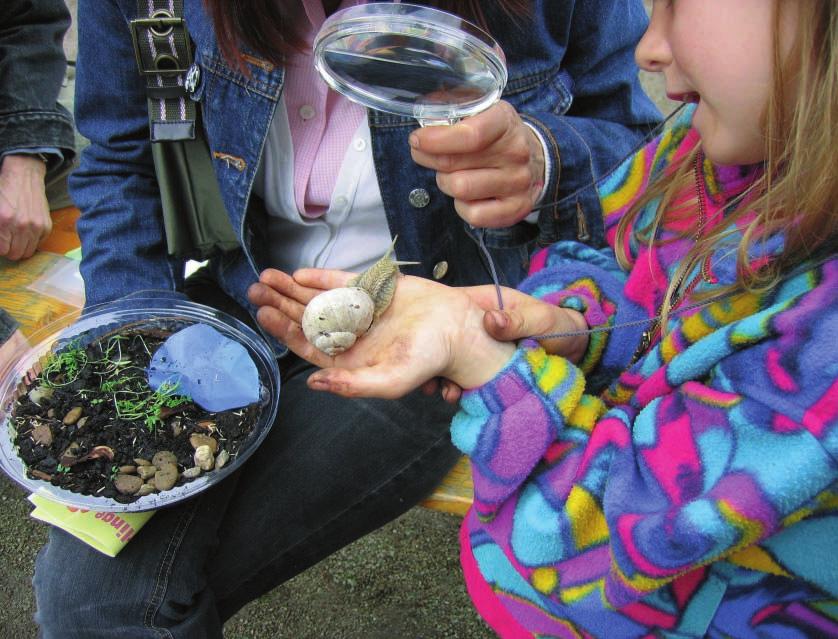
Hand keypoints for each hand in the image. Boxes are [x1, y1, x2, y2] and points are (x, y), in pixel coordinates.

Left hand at [0, 155, 51, 259]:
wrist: (24, 177)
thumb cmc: (4, 190)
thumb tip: (1, 241)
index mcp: (2, 221)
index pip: (2, 250)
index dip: (1, 248)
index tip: (1, 242)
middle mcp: (20, 226)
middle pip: (15, 254)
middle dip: (10, 250)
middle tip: (8, 242)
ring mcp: (36, 227)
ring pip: (28, 252)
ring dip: (21, 248)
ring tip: (17, 238)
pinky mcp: (46, 226)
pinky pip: (39, 243)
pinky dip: (32, 240)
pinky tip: (27, 230)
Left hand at [247, 269, 516, 398]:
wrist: (459, 329)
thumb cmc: (427, 360)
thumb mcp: (389, 381)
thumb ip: (350, 385)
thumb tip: (312, 383)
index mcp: (350, 359)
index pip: (308, 344)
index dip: (284, 329)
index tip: (264, 313)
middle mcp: (350, 335)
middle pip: (306, 319)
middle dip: (280, 304)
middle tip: (256, 289)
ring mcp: (359, 311)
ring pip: (318, 299)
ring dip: (292, 288)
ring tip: (267, 276)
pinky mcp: (373, 290)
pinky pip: (341, 282)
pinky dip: (320, 278)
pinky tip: (299, 273)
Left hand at [409, 100, 545, 228]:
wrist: (535, 159)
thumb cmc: (496, 136)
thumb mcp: (481, 111)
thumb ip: (452, 109)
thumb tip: (425, 112)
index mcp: (505, 122)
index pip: (469, 134)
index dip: (435, 140)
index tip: (417, 140)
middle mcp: (516, 152)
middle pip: (454, 163)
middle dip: (430, 159)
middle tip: (425, 154)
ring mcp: (518, 182)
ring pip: (460, 189)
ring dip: (445, 182)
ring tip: (451, 174)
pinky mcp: (517, 208)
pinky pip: (474, 214)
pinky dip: (462, 207)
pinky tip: (467, 196)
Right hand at [427, 285, 589, 402]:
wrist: (576, 351)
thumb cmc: (559, 326)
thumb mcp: (541, 319)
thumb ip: (518, 319)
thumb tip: (490, 320)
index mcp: (486, 306)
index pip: (451, 311)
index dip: (434, 326)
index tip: (425, 342)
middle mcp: (477, 328)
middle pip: (446, 341)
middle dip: (436, 360)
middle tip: (433, 380)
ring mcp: (480, 351)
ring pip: (454, 363)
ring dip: (447, 378)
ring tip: (447, 394)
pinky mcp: (486, 371)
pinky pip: (468, 379)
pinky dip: (462, 389)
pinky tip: (460, 399)